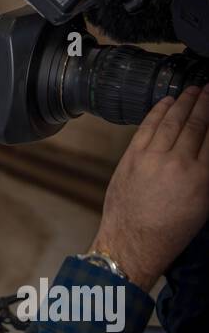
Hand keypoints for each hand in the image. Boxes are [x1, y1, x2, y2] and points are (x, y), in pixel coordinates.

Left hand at [90, 85, 208, 291]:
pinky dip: (158, 112)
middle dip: (205, 103)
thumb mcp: (203, 205)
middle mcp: (178, 164)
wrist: (132, 242)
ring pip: (171, 121)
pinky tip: (168, 102)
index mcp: (201, 178)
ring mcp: (152, 158)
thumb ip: (207, 173)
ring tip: (193, 91)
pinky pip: (147, 127)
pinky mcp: (131, 157)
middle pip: (196, 124)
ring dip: (184, 103)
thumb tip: (207, 148)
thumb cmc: (171, 231)